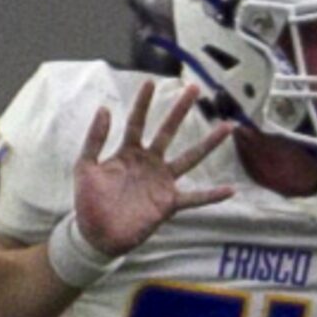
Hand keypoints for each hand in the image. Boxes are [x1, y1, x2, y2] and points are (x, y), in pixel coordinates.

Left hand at [72, 81, 236, 254]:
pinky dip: (212, 195)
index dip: (143, 103)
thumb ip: (94, 139)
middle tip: (194, 88)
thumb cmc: (89, 202)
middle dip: (180, 110)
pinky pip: (195, 198)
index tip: (150, 82)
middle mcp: (149, 163)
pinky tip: (231, 190)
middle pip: (168, 131)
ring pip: (190, 158)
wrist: (96, 235)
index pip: (137, 122)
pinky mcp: (169, 203)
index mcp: (128, 153)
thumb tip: (104, 108)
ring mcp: (162, 182)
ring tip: (227, 127)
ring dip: (209, 143)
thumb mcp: (85, 167)